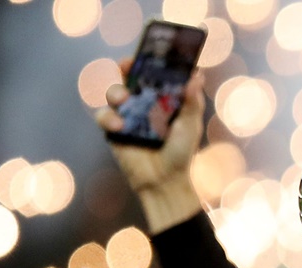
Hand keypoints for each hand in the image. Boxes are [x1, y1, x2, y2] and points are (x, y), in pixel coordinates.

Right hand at [94, 59, 203, 194]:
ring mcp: (125, 115)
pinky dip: (108, 118)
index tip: (145, 52)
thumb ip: (192, 102)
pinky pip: (103, 116)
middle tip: (126, 65)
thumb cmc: (180, 153)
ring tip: (124, 100)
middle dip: (125, 68)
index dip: (145, 60)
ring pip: (113, 93)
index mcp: (160, 98)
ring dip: (116, 92)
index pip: (150, 73)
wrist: (165, 182)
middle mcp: (141, 103)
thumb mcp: (190, 126)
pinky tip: (119, 125)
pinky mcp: (113, 130)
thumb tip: (197, 75)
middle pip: (128, 77)